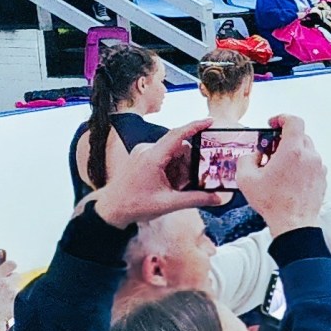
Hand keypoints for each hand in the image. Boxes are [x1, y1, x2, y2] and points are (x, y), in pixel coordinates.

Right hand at [0, 258, 19, 330]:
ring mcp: (13, 295)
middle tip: (0, 284)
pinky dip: (9, 299)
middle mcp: (7, 285)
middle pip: (16, 275)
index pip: (11, 264)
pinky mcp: (16, 304)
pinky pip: (14, 298)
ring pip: (15, 287)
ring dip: (9, 289)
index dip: (8, 266)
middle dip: (10, 278)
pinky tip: (0, 305)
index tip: (3, 269)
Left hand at [95, 117, 224, 226]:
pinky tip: (169, 185)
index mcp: (152, 157)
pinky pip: (164, 157)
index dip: (195, 126)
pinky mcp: (142, 156)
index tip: (210, 121)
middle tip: (189, 184)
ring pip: (173, 154)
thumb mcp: (169, 204)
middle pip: (179, 148)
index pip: (177, 135)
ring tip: (175, 188)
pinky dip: (172, 169)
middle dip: (189, 165)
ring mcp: (143, 152)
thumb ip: (196, 199)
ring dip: (180, 169)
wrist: (112, 209)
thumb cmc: (135, 205)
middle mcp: (147, 149)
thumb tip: (218, 198)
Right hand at [237, 116, 326, 233]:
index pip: (294, 121)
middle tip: (271, 150)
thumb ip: (246, 159)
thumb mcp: (246, 178)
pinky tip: (289, 177)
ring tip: (279, 167)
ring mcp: (319, 168)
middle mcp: (310, 156)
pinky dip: (301, 165)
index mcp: (294, 151)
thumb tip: (254, 155)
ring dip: (293, 153)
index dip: (282, 118)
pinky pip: (312, 164)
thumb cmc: (273, 203)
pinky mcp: (322, 179)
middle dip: (285, 139)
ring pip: (307, 150)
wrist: (294, 224)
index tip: (274, 124)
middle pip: (300, 136)